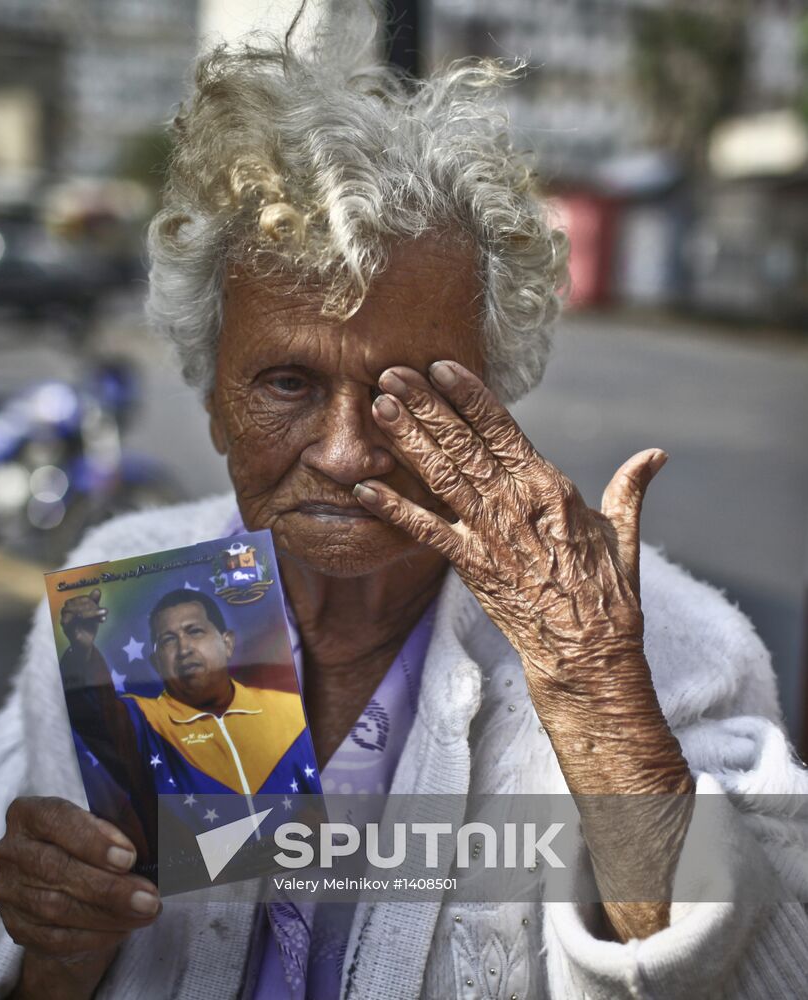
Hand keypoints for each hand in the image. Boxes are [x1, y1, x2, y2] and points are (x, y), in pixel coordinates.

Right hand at [0, 797, 160, 996]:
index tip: (129, 857)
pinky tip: (123, 928)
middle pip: (58, 869)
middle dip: (110, 886)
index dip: (93, 839)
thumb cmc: (86, 845)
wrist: (60, 884)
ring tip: (145, 912)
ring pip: (58, 907)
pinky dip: (94, 935)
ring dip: (108, 914)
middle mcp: (10, 851)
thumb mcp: (99, 827)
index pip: (56, 820)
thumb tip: (154, 844)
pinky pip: (56, 937)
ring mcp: (8, 890)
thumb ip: (116, 830)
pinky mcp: (15, 926)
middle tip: (149, 897)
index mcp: (28, 814)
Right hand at [61, 589, 107, 653]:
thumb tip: (97, 590)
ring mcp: (65, 622)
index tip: (101, 606)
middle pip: (78, 605)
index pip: (80, 599)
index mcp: (70, 607)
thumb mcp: (93, 613)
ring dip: (92, 613)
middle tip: (105, 611)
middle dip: (93, 607)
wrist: (85, 645)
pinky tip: (99, 621)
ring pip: (76, 613)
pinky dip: (86, 621)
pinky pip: (74, 623)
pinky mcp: (68, 631)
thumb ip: (94, 602)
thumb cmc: (87, 627)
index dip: (92, 601)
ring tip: (103, 616)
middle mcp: (65, 614)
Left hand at [355, 360, 661, 711]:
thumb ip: (630, 488)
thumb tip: (656, 455)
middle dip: (425, 405)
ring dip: (407, 439)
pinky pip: (424, 531)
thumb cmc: (608, 593)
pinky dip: (393, 508)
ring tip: (379, 407)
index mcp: (549, 485)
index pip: (502, 428)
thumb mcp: (623, 533)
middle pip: (462, 442)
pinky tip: (364, 487)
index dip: (468, 395)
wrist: (588, 651)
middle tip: (391, 372)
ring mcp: (488, 532)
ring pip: (440, 474)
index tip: (441, 367)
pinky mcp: (469, 565)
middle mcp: (514, 500)